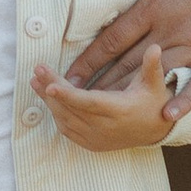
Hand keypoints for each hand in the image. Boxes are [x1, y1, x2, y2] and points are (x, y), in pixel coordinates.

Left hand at [33, 44, 179, 154]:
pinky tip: (48, 97)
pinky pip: (67, 129)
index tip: (50, 86)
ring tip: (35, 80)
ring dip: (49, 101)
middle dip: (52, 88)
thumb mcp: (155, 83)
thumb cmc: (154, 102)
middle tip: (38, 69)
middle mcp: (105, 128)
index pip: (89, 103)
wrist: (155, 131)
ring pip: (65, 120)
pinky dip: (56, 113)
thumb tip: (155, 47)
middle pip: (71, 108)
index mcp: (119, 111)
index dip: (68, 95)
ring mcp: (96, 138)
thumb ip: (152, 66)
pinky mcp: (91, 143)